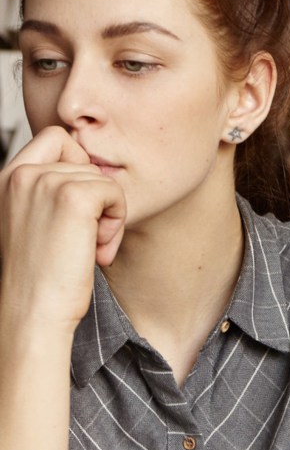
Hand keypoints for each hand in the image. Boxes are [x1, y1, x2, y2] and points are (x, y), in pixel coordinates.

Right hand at [0, 127, 125, 328]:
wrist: (33, 311)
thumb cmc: (40, 276)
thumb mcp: (36, 222)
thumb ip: (52, 192)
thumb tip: (95, 171)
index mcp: (7, 177)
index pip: (56, 138)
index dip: (80, 167)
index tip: (81, 208)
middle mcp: (21, 173)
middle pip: (87, 161)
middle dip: (97, 201)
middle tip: (88, 239)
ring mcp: (45, 182)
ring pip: (104, 179)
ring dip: (108, 216)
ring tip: (90, 248)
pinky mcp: (73, 197)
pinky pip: (116, 192)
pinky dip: (117, 222)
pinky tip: (98, 250)